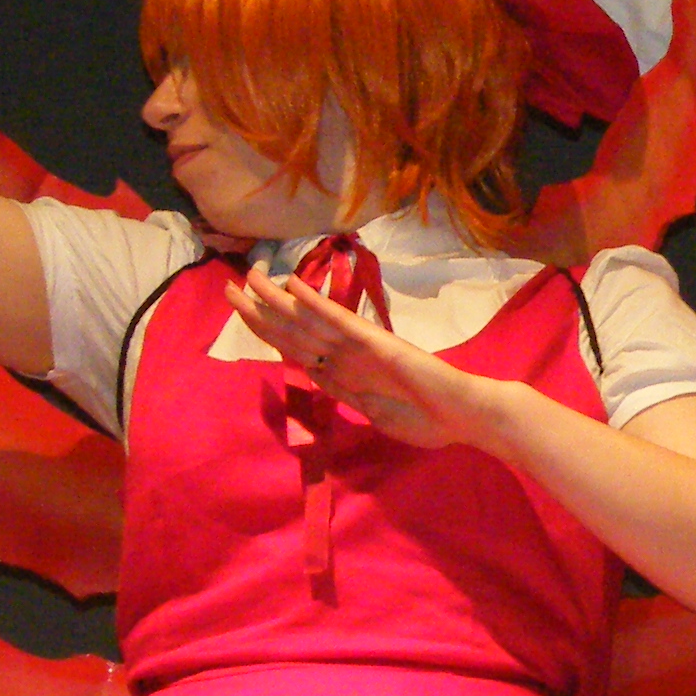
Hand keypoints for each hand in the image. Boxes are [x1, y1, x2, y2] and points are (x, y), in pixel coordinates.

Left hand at [226, 266, 504, 452]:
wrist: (466, 415)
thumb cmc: (431, 419)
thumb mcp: (377, 415)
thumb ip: (353, 399)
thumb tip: (329, 387)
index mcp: (344, 374)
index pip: (295, 350)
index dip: (267, 331)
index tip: (243, 313)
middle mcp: (346, 355)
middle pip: (293, 331)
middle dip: (258, 311)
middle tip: (229, 287)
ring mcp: (361, 348)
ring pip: (308, 322)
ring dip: (275, 301)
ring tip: (248, 277)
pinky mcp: (378, 344)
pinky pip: (340, 322)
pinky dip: (316, 304)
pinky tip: (294, 285)